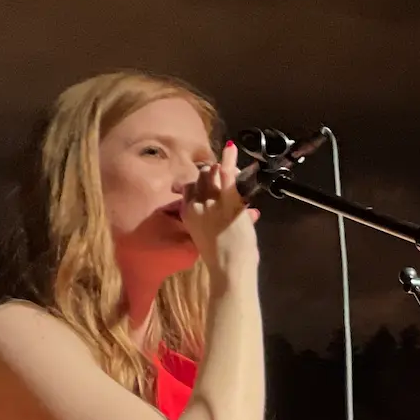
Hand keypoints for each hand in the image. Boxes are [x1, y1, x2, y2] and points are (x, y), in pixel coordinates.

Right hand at [181, 140, 259, 274]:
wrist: (229, 269)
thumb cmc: (221, 261)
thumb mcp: (207, 238)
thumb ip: (210, 222)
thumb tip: (227, 214)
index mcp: (188, 214)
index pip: (190, 188)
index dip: (199, 181)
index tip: (208, 178)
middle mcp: (197, 204)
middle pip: (201, 178)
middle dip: (210, 171)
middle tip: (220, 168)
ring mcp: (212, 202)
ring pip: (213, 175)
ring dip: (222, 164)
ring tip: (229, 153)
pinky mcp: (229, 202)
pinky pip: (228, 176)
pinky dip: (229, 162)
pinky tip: (232, 150)